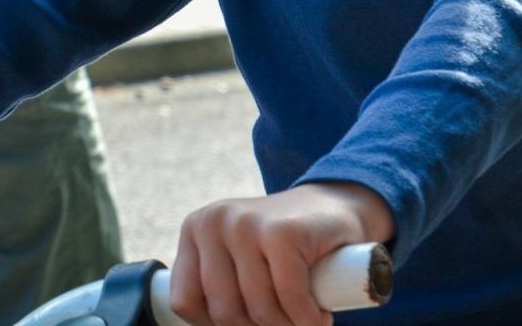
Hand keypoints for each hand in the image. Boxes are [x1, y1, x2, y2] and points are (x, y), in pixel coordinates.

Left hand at [168, 182, 394, 325]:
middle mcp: (214, 221)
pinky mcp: (281, 232)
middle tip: (282, 320)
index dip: (214, 325)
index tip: (245, 321)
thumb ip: (219, 287)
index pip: (185, 301)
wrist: (336, 208)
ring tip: (301, 314)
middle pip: (223, 311)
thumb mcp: (239, 261)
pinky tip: (318, 314)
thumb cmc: (285, 248)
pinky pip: (290, 299)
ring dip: (287, 325)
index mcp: (196, 230)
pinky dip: (308, 318)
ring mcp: (246, 223)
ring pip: (258, 309)